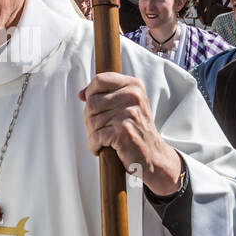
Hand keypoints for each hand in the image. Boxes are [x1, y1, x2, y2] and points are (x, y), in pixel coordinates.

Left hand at [77, 72, 181, 194]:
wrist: (153, 155)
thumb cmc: (136, 130)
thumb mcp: (127, 105)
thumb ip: (106, 95)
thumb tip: (81, 94)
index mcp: (134, 86)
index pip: (99, 80)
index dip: (90, 93)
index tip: (92, 107)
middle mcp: (133, 96)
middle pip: (92, 103)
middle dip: (89, 119)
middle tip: (99, 130)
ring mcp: (128, 114)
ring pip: (92, 121)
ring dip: (92, 135)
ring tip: (102, 140)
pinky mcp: (123, 132)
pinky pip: (95, 137)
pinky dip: (94, 146)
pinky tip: (101, 148)